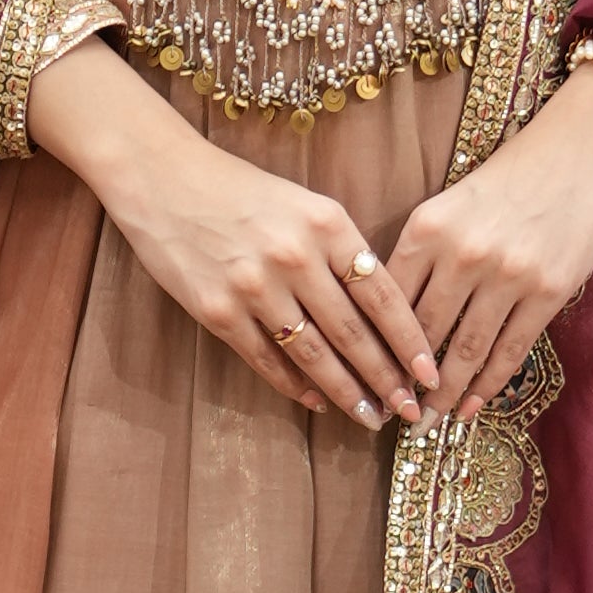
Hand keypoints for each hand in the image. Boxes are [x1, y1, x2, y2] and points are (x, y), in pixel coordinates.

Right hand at [27, 39, 438, 424]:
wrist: (162, 176)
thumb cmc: (241, 189)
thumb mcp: (304, 203)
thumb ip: (341, 249)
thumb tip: (378, 311)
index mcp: (327, 224)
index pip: (383, 295)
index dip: (411, 341)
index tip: (429, 373)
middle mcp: (295, 256)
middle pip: (353, 333)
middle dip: (387, 379)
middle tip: (410, 411)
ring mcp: (254, 287)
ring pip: (313, 354)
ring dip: (347, 392)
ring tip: (371, 417)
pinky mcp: (217, 310)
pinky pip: (266, 359)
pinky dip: (295, 385)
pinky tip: (317, 401)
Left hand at [391, 66, 592, 419]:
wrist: (582, 150)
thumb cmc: (512, 177)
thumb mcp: (451, 204)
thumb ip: (424, 252)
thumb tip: (394, 315)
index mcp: (427, 226)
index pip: (388, 299)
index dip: (374, 345)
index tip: (363, 376)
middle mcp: (462, 253)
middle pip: (422, 333)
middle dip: (404, 381)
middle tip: (391, 413)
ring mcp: (506, 275)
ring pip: (464, 350)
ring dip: (444, 393)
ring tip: (428, 421)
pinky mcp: (547, 291)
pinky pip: (510, 349)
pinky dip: (488, 384)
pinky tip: (472, 406)